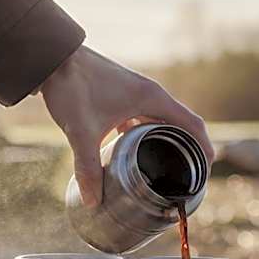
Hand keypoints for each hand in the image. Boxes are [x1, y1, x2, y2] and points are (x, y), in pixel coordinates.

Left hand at [40, 45, 212, 206]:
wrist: (51, 56)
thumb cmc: (72, 87)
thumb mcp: (81, 131)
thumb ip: (87, 168)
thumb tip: (92, 202)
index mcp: (153, 99)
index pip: (193, 125)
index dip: (205, 149)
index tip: (207, 172)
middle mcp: (151, 94)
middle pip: (183, 124)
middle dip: (190, 149)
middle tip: (190, 176)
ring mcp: (137, 93)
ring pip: (164, 120)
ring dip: (170, 141)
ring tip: (170, 166)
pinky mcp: (124, 94)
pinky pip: (146, 117)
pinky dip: (149, 134)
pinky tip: (138, 151)